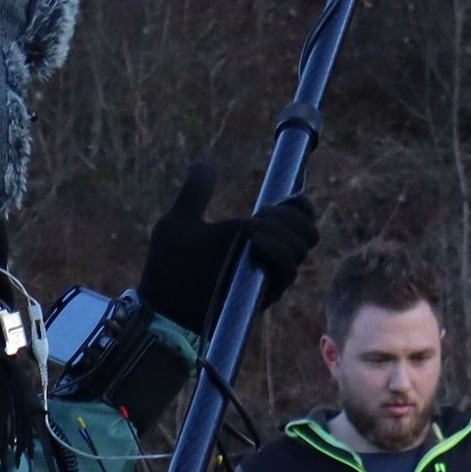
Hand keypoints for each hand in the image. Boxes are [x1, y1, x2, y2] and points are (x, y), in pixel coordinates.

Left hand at [139, 163, 319, 331]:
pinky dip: (275, 251)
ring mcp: (269, 278)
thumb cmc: (169, 268)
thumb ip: (195, 193)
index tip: (283, 199)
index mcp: (255, 237)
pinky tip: (255, 244)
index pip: (297, 218)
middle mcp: (269, 258)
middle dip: (291, 216)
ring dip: (281, 231)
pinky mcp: (266, 295)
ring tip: (252, 230)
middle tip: (262, 213)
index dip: (299, 206)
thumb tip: (205, 164)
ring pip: (301, 248)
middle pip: (307, 231)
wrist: (163, 307)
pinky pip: (287, 271)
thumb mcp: (178, 222)